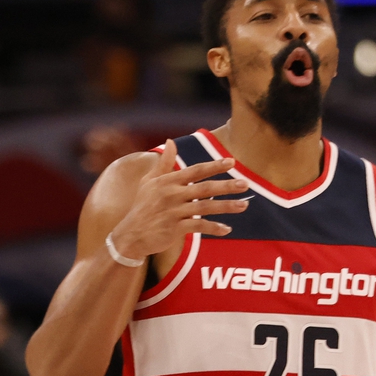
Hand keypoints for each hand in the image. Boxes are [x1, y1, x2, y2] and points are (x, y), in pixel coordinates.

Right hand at [109, 139, 248, 260]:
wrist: (130, 234)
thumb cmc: (142, 206)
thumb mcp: (149, 182)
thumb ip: (164, 163)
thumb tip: (171, 141)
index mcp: (168, 181)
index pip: (195, 170)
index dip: (214, 166)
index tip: (232, 162)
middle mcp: (171, 194)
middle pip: (204, 188)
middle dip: (226, 186)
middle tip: (246, 184)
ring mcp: (173, 211)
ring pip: (204, 207)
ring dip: (226, 206)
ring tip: (244, 205)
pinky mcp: (174, 228)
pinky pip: (198, 226)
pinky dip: (213, 228)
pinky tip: (227, 229)